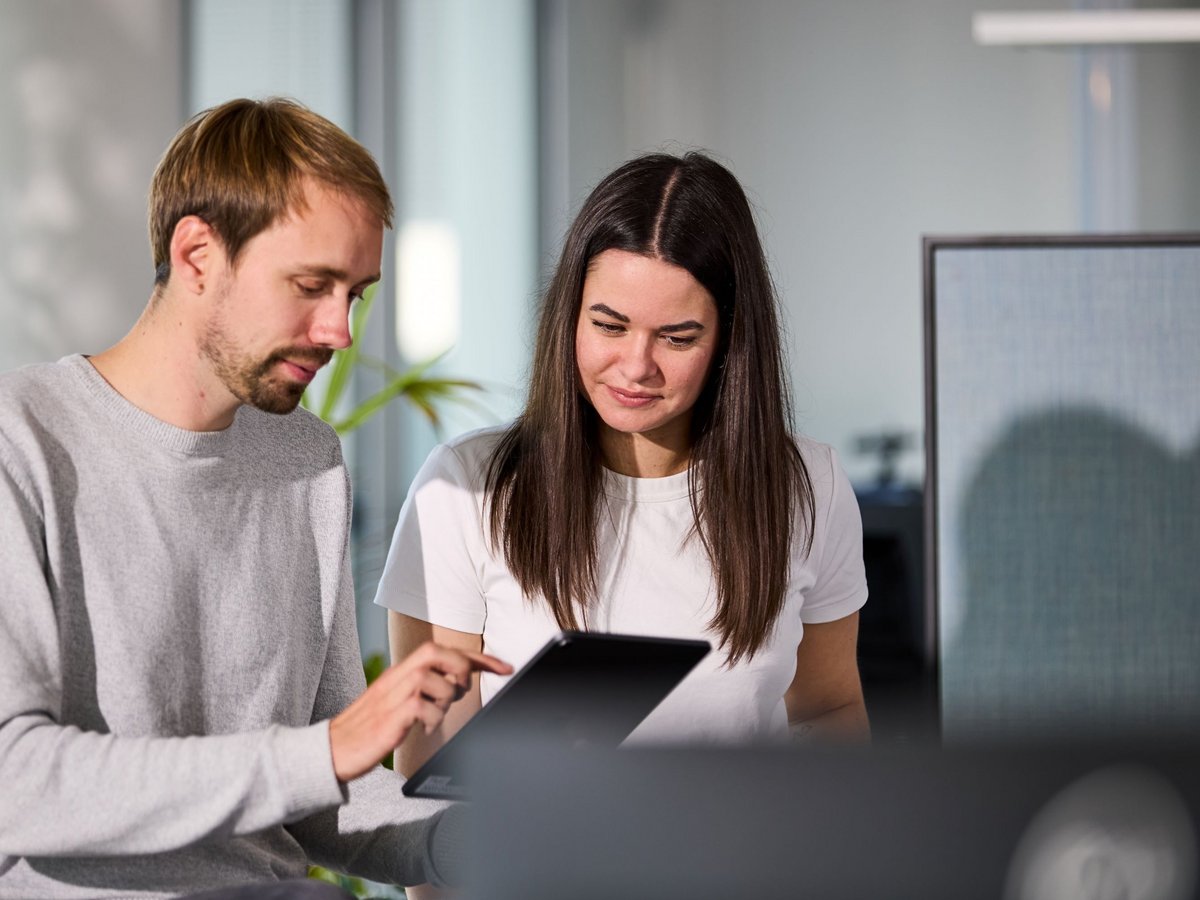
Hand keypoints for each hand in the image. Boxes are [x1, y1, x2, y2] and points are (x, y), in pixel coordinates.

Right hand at [329, 641, 511, 781]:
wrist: (331, 751)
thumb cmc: (369, 729)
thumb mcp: (398, 702)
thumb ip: (424, 689)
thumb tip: (457, 684)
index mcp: (400, 671)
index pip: (444, 652)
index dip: (478, 657)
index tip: (505, 667)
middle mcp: (396, 677)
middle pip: (436, 652)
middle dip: (459, 668)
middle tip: (460, 690)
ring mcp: (391, 696)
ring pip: (434, 681)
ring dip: (444, 700)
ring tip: (431, 716)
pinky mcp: (389, 718)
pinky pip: (422, 708)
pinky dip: (431, 719)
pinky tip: (422, 728)